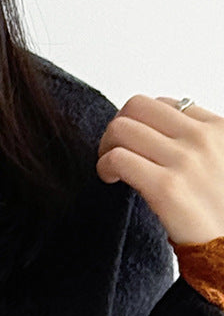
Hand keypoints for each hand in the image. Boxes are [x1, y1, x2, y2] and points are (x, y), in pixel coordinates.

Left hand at [96, 94, 223, 245]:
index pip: (164, 104)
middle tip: (113, 152)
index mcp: (217, 128)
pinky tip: (110, 179)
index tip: (137, 145)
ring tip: (111, 169)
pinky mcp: (166, 187)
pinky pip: (117, 159)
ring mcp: (184, 160)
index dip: (142, 124)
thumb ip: (200, 143)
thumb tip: (162, 135)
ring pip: (121, 128)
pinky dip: (104, 166)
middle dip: (117, 128)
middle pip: (137, 107)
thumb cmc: (221, 211)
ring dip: (106, 147)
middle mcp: (201, 138)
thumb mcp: (222, 161)